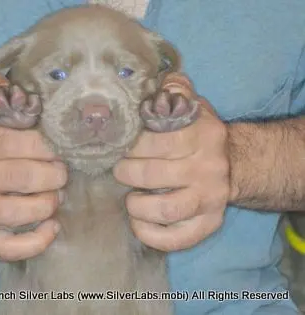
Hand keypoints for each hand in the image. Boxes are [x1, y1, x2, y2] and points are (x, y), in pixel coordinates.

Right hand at [0, 75, 66, 260]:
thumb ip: (1, 100)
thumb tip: (18, 85)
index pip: (17, 141)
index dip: (48, 147)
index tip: (62, 150)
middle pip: (22, 176)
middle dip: (55, 175)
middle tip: (63, 173)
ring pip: (16, 212)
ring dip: (47, 204)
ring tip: (56, 197)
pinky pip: (6, 247)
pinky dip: (36, 242)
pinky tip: (52, 227)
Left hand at [114, 73, 228, 250]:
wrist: (236, 163)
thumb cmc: (200, 134)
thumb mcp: (192, 105)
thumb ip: (174, 89)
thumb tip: (152, 79)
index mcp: (203, 135)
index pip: (157, 141)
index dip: (130, 145)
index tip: (118, 145)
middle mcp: (209, 168)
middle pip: (153, 175)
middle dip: (125, 172)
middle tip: (118, 169)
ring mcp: (210, 199)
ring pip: (165, 209)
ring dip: (136, 205)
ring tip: (129, 198)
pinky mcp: (209, 224)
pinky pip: (177, 238)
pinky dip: (150, 234)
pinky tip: (138, 222)